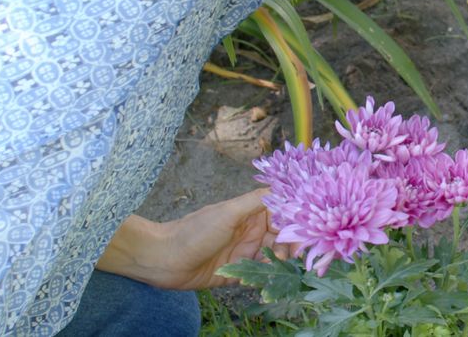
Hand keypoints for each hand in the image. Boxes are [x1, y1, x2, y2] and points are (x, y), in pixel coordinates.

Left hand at [97, 189, 296, 290]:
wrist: (163, 260)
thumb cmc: (194, 232)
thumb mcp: (229, 212)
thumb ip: (257, 201)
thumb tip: (284, 188)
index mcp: (250, 214)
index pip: (282, 215)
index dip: (295, 223)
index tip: (305, 233)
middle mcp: (250, 232)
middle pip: (281, 238)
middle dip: (291, 246)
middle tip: (295, 256)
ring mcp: (243, 253)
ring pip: (273, 257)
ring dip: (279, 262)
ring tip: (279, 267)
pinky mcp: (236, 273)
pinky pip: (257, 275)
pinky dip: (263, 277)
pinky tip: (261, 279)